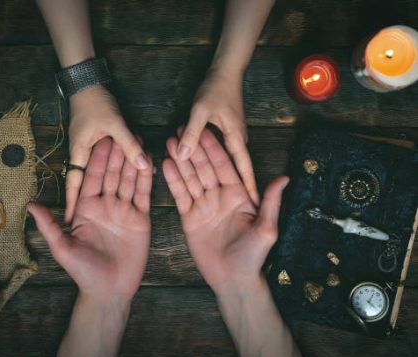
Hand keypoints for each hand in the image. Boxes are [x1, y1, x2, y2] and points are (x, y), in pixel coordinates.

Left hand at [28, 137, 152, 300]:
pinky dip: (147, 179)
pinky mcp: (140, 218)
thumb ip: (50, 225)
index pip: (93, 178)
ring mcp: (124, 210)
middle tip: (125, 131)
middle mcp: (106, 205)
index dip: (98, 159)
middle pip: (113, 174)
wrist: (110, 290)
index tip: (103, 138)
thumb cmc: (84, 272)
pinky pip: (144, 195)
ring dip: (134, 161)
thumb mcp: (63, 248)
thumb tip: (30, 205)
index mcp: (87, 208)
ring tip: (141, 141)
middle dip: (118, 153)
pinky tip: (151, 163)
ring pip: (130, 180)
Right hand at [65, 86, 148, 222]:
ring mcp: (90, 150)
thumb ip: (129, 145)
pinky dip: (120, 169)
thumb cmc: (95, 102)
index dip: (72, 203)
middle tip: (93, 221)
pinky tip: (130, 177)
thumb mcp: (114, 124)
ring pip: (101, 174)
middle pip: (86, 183)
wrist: (88, 81)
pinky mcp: (99, 144)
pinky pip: (110, 163)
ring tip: (114, 206)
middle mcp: (82, 154)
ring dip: (108, 186)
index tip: (71, 222)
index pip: (74, 184)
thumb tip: (145, 166)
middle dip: (88, 202)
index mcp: (79, 153)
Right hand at [163, 129, 288, 293]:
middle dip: (195, 149)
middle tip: (182, 128)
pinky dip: (173, 180)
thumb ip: (271, 203)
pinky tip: (166, 164)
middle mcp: (220, 196)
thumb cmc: (253, 256)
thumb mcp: (266, 229)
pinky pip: (180, 195)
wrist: (232, 279)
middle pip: (205, 168)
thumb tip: (285, 178)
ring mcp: (203, 205)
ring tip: (171, 142)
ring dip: (181, 160)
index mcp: (238, 194)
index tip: (204, 130)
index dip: (214, 148)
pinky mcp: (190, 217)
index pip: (225, 166)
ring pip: (190, 178)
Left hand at [178, 69, 258, 205]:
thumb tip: (182, 155)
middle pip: (236, 168)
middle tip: (228, 206)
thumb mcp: (200, 111)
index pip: (244, 168)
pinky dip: (209, 160)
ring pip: (224, 160)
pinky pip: (218, 151)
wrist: (225, 70)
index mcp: (236, 138)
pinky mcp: (226, 131)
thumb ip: (192, 133)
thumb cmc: (216, 88)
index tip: (252, 205)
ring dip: (218, 173)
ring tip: (214, 193)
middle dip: (234, 186)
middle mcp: (238, 140)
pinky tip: (201, 168)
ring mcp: (233, 136)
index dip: (248, 187)